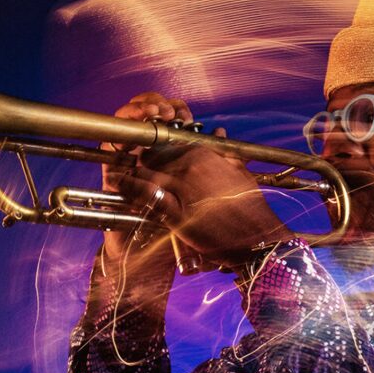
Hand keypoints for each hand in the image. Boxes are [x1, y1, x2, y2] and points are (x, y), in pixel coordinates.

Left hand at [107, 96, 293, 267]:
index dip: (156, 150)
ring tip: (116, 174)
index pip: (171, 144)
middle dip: (141, 160)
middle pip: (155, 156)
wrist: (257, 239)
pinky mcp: (177, 212)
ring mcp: (183, 187)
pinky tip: (119, 185)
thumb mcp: (240, 173)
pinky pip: (146, 194)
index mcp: (206, 154)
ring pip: (147, 172)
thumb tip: (219, 133)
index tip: (148, 155)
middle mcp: (192, 166)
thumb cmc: (251, 208)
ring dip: (130, 172)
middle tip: (129, 165)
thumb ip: (226, 153)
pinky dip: (129, 187)